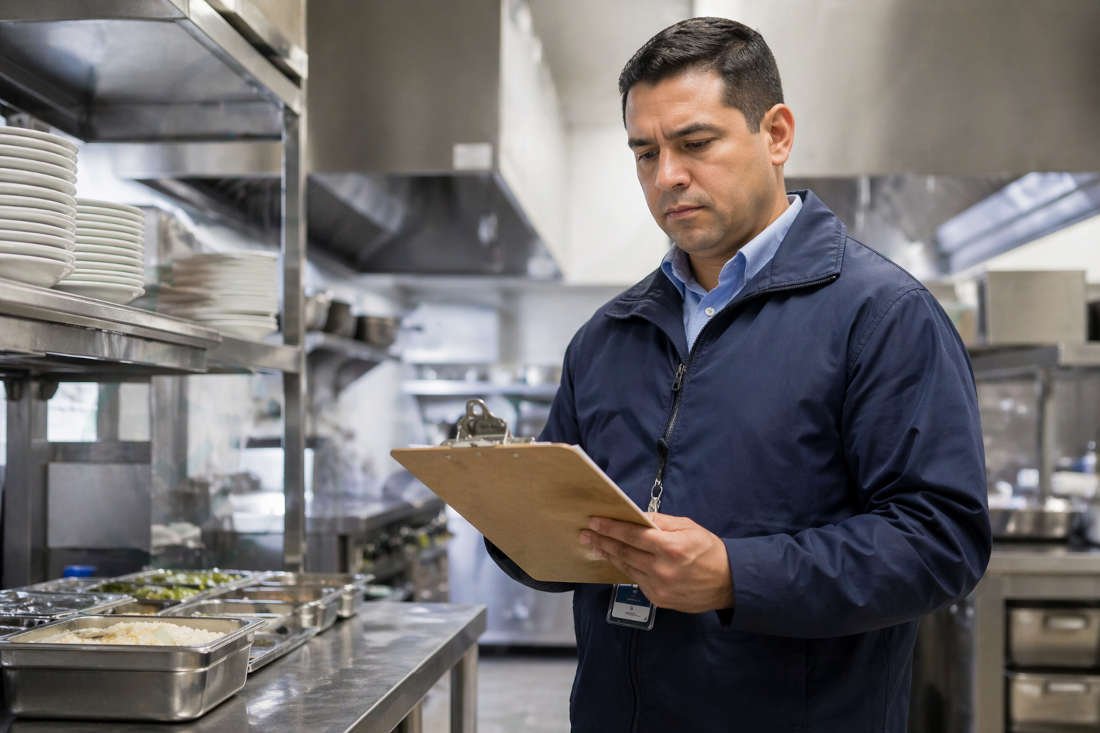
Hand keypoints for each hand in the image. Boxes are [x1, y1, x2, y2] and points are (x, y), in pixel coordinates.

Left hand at [579, 513, 733, 612]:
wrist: (728, 583)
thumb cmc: (709, 550)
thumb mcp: (688, 527)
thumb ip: (662, 522)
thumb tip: (637, 516)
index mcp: (671, 548)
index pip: (632, 535)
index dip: (610, 528)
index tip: (594, 522)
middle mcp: (662, 569)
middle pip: (624, 553)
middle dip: (602, 541)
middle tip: (585, 534)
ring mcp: (659, 587)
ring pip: (626, 568)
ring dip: (609, 555)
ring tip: (595, 546)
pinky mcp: (658, 599)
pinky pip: (636, 580)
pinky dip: (625, 568)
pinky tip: (616, 560)